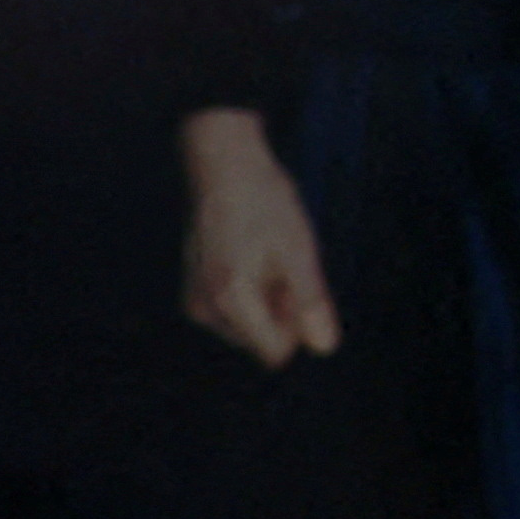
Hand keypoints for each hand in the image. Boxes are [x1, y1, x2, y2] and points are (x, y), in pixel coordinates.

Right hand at [178, 108, 337, 368]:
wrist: (224, 166)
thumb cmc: (266, 204)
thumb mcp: (301, 253)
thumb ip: (311, 305)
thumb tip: (324, 348)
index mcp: (230, 301)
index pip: (276, 352)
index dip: (299, 323)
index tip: (296, 282)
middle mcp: (205, 309)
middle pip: (263, 339)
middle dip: (283, 309)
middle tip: (281, 261)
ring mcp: (196, 300)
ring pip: (251, 325)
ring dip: (269, 298)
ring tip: (265, 253)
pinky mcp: (195, 290)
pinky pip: (237, 309)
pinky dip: (253, 289)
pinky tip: (253, 254)